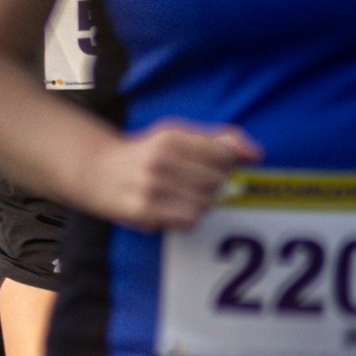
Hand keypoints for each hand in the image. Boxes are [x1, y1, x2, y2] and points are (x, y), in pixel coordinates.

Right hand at [96, 121, 261, 230]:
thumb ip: (220, 140)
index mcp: (171, 137)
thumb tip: (256, 153)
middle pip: (217, 182)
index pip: (223, 155)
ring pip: (206, 204)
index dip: (227, 165)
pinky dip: (189, 217)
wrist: (98, 171)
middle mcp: (160, 160)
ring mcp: (151, 187)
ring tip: (184, 195)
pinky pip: (189, 221)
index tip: (214, 165)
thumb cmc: (147, 152)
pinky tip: (175, 208)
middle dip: (215, 185)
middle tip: (196, 182)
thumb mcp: (179, 135)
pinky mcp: (144, 212)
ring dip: (202, 203)